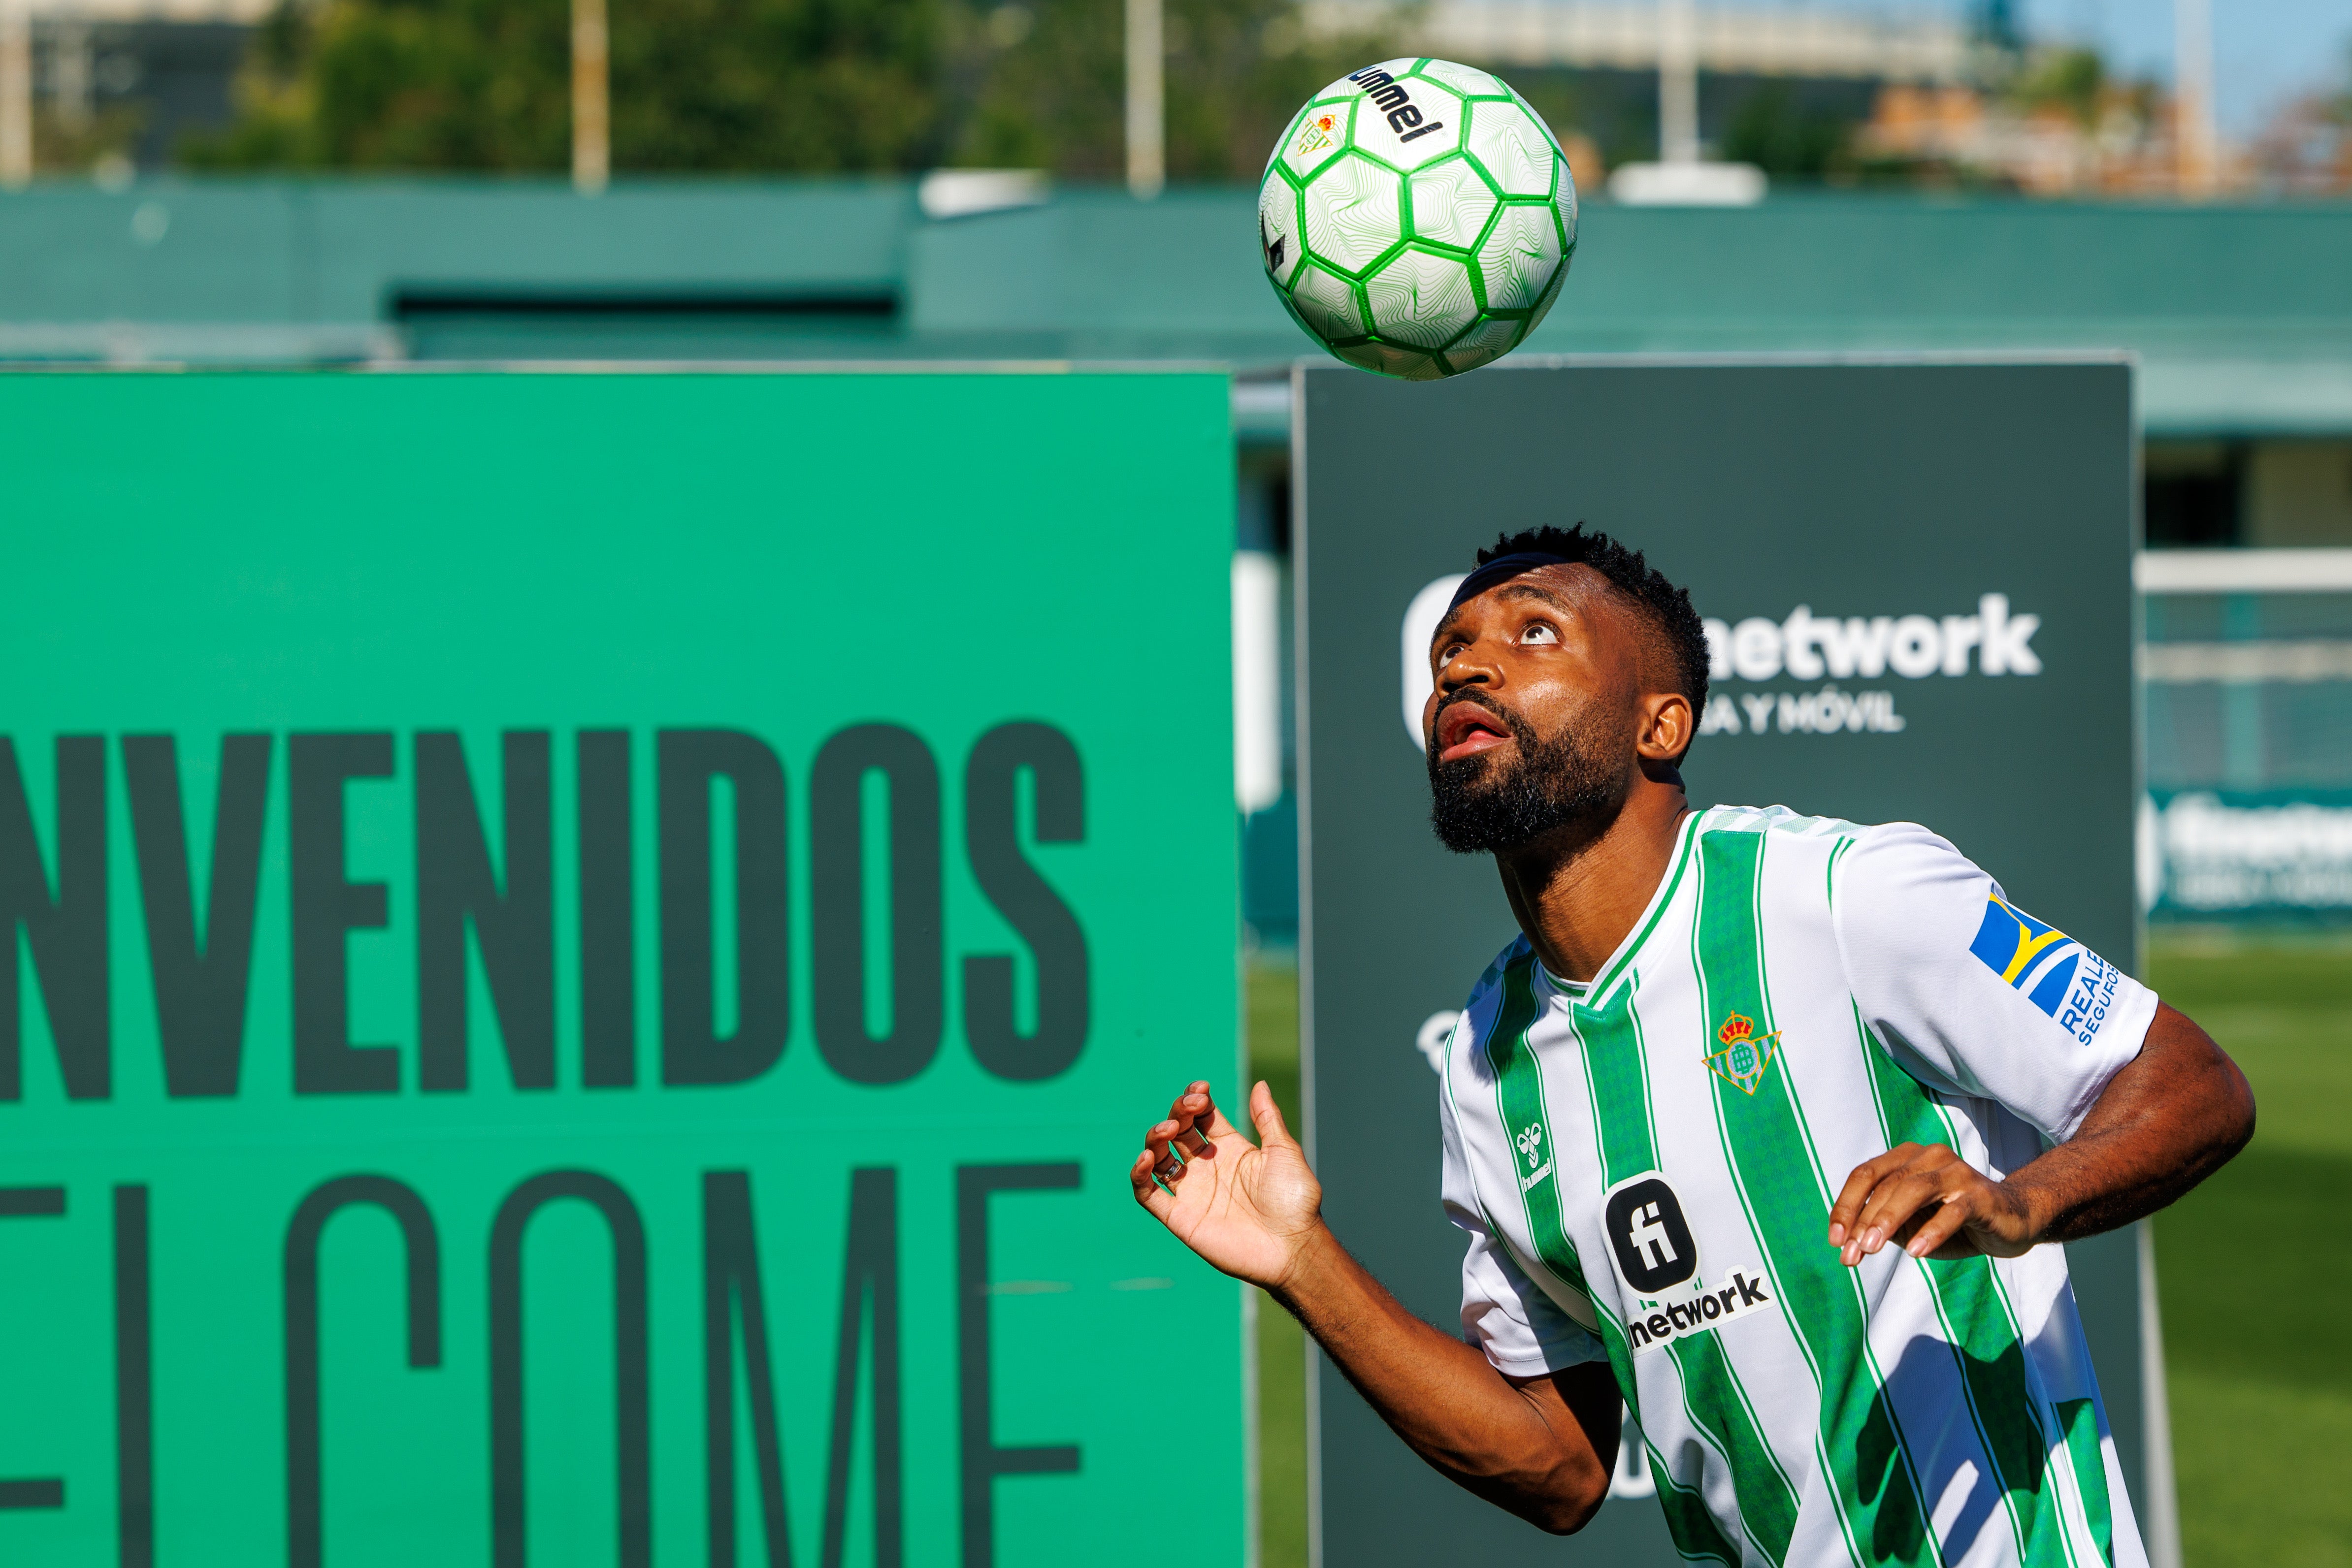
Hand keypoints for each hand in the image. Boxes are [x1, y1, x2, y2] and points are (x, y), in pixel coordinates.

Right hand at [1130, 1080, 1324, 1289]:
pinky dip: (1139, 1175)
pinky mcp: (1180, 1217)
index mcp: (1229, 1149)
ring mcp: (1192, 1192)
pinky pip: (1148, 1194)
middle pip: (1177, 1132)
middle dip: (1177, 1113)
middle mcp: (1207, 1168)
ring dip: (1155, 1138)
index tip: (1202, 1091)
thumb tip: (1260, 1084)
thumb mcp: (1284, 1151)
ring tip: (1168, 1130)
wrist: (1292, 1248)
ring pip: (1158, 1158)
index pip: (1201, 1117)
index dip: (1196, 1100)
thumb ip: (1267, 1118)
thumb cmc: (1295, 1201)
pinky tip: (1148, 1158)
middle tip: (1190, 1109)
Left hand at [1827, 1142, 2037, 1266]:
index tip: (1835, 1241)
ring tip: (1871, 1248)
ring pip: (1913, 1189)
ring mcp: (1956, 1172)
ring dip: (1888, 1219)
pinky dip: (1931, 1231)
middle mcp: (1928, 1156)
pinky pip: (1952, 1211)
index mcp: (1906, 1158)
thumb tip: (1850, 1244)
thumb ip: (1884, 1227)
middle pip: (1885, 1184)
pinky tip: (1915, 1253)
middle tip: (1851, 1256)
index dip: (1845, 1207)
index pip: (1865, 1176)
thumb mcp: (1912, 1225)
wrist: (2012, 1221)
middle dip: (1863, 1222)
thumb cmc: (1953, 1222)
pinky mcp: (1980, 1194)